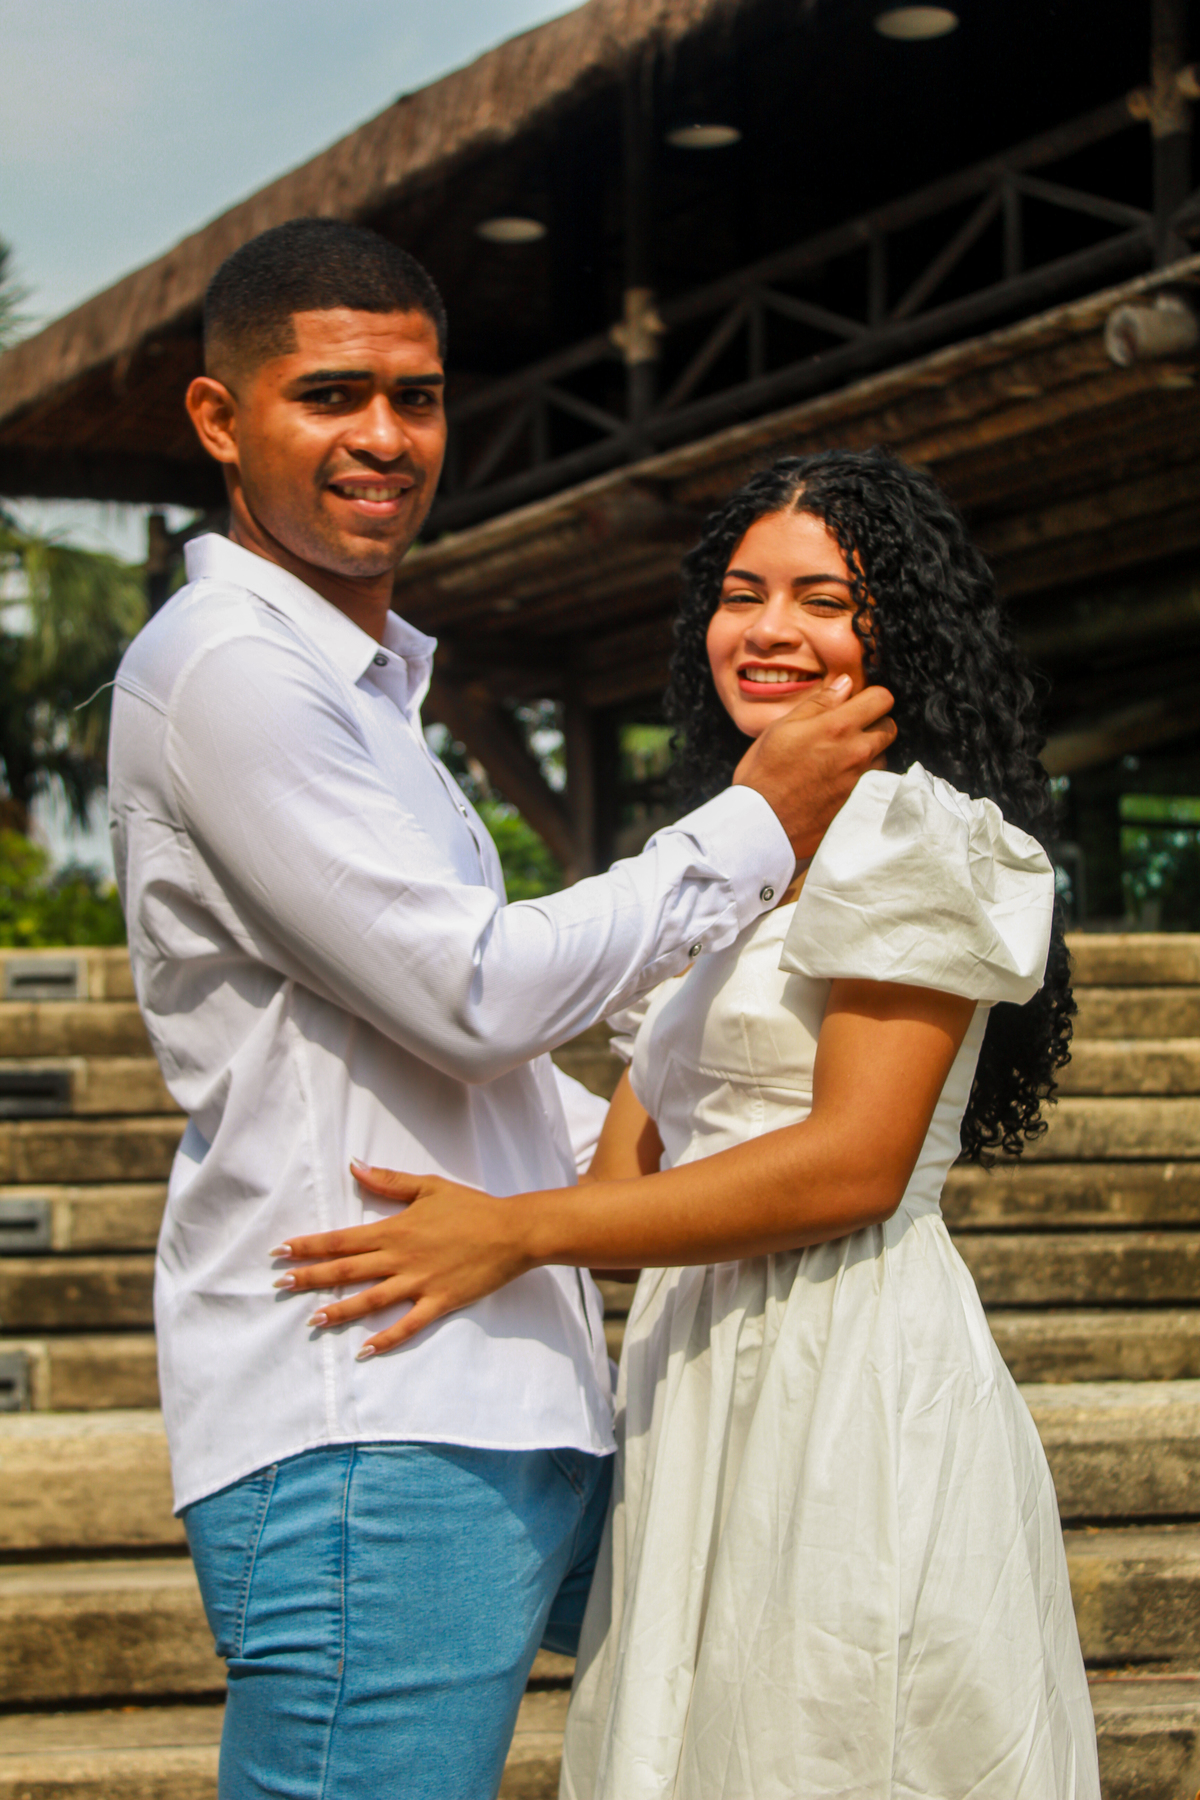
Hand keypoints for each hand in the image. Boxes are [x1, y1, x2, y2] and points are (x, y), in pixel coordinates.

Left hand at [271, 1161, 536, 1356]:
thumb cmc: (471, 1207)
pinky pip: (407, 1325)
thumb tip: (353, 1166)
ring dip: (339, 1311)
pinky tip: (364, 1351)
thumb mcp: (428, 1187)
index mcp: (395, 1230)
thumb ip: (388, 1181)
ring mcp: (419, 1283)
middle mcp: (401, 1258)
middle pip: (346, 1271)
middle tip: (281, 1286)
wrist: (512, 1231)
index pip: (342, 1240)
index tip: (282, 1251)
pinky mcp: (439, 1302)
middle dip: (310, 1278)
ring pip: (370, 1301)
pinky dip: (386, 1339)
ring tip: (313, 1320)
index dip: (309, 1246)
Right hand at [733, 676, 895, 859]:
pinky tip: (839, 781)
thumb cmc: (764, 774)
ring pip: (883, 755)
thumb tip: (844, 683)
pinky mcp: (860, 803)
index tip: (856, 703)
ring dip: (870, 752)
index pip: (882, 698)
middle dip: (874, 723)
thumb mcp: (781, 727)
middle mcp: (857, 752)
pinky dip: (864, 777)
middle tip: (848, 731)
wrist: (762, 824)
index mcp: (838, 727)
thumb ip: (818, 703)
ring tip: (840, 759)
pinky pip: (874, 782)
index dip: (870, 697)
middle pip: (889, 726)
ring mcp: (861, 780)